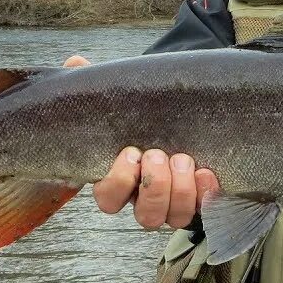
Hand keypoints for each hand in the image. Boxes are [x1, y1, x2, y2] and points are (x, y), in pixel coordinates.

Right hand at [64, 55, 220, 229]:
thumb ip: (96, 85)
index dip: (118, 181)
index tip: (130, 152)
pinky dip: (205, 194)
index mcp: (120, 179)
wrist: (185, 112)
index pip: (109, 199)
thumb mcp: (121, 98)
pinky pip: (204, 210)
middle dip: (154, 186)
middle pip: (146, 216)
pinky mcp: (201, 200)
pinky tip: (206, 172)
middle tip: (158, 154)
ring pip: (173, 218)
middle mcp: (146, 198)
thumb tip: (75, 64)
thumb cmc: (146, 113)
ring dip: (180, 191)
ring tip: (184, 159)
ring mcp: (175, 203)